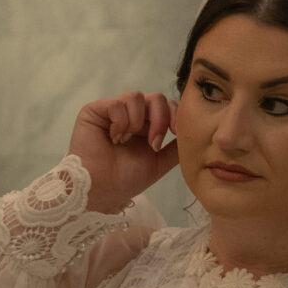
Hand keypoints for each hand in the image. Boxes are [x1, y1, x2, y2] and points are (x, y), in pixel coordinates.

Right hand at [68, 91, 178, 212]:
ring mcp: (113, 112)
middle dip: (160, 118)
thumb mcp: (159, 163)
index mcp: (146, 127)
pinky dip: (120, 121)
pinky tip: (114, 138)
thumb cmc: (125, 180)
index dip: (174, 114)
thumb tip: (192, 133)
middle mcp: (131, 116)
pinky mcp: (95, 110)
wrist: (101, 190)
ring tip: (127, 141)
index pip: (166, 107)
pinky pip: (116, 103)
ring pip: (136, 97)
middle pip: (155, 98)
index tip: (175, 132)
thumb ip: (175, 148)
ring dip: (137, 121)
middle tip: (153, 142)